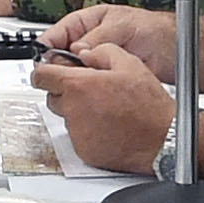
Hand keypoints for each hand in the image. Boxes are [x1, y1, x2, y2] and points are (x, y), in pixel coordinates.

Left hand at [31, 41, 171, 173]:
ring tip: (105, 109)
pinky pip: (77, 136)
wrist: (162, 139)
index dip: (45, 71)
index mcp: (79, 86)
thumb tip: (85, 52)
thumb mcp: (129, 64)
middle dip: (65, 91)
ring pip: (66, 117)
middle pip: (52, 97)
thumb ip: (101, 51)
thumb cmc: (149, 106)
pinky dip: (87, 131)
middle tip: (89, 91)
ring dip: (77, 111)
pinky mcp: (84, 151)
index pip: (41, 76)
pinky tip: (108, 125)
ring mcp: (77, 133)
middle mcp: (73, 110)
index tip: (49, 72)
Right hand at [43, 4, 177, 79]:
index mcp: (88, 23)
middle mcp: (87, 43)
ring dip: (70, 80)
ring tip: (73, 85)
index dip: (47, 46)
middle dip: (58, 66)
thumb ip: (98, 36)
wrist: (178, 52)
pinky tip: (85, 94)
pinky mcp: (103, 81)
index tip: (42, 59)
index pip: (57, 33)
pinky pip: (86, 87)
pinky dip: (84, 91)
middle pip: (59, 57)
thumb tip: (76, 49)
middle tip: (59, 75)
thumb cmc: (155, 31)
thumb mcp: (124, 26)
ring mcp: (95, 63)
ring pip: (71, 74)